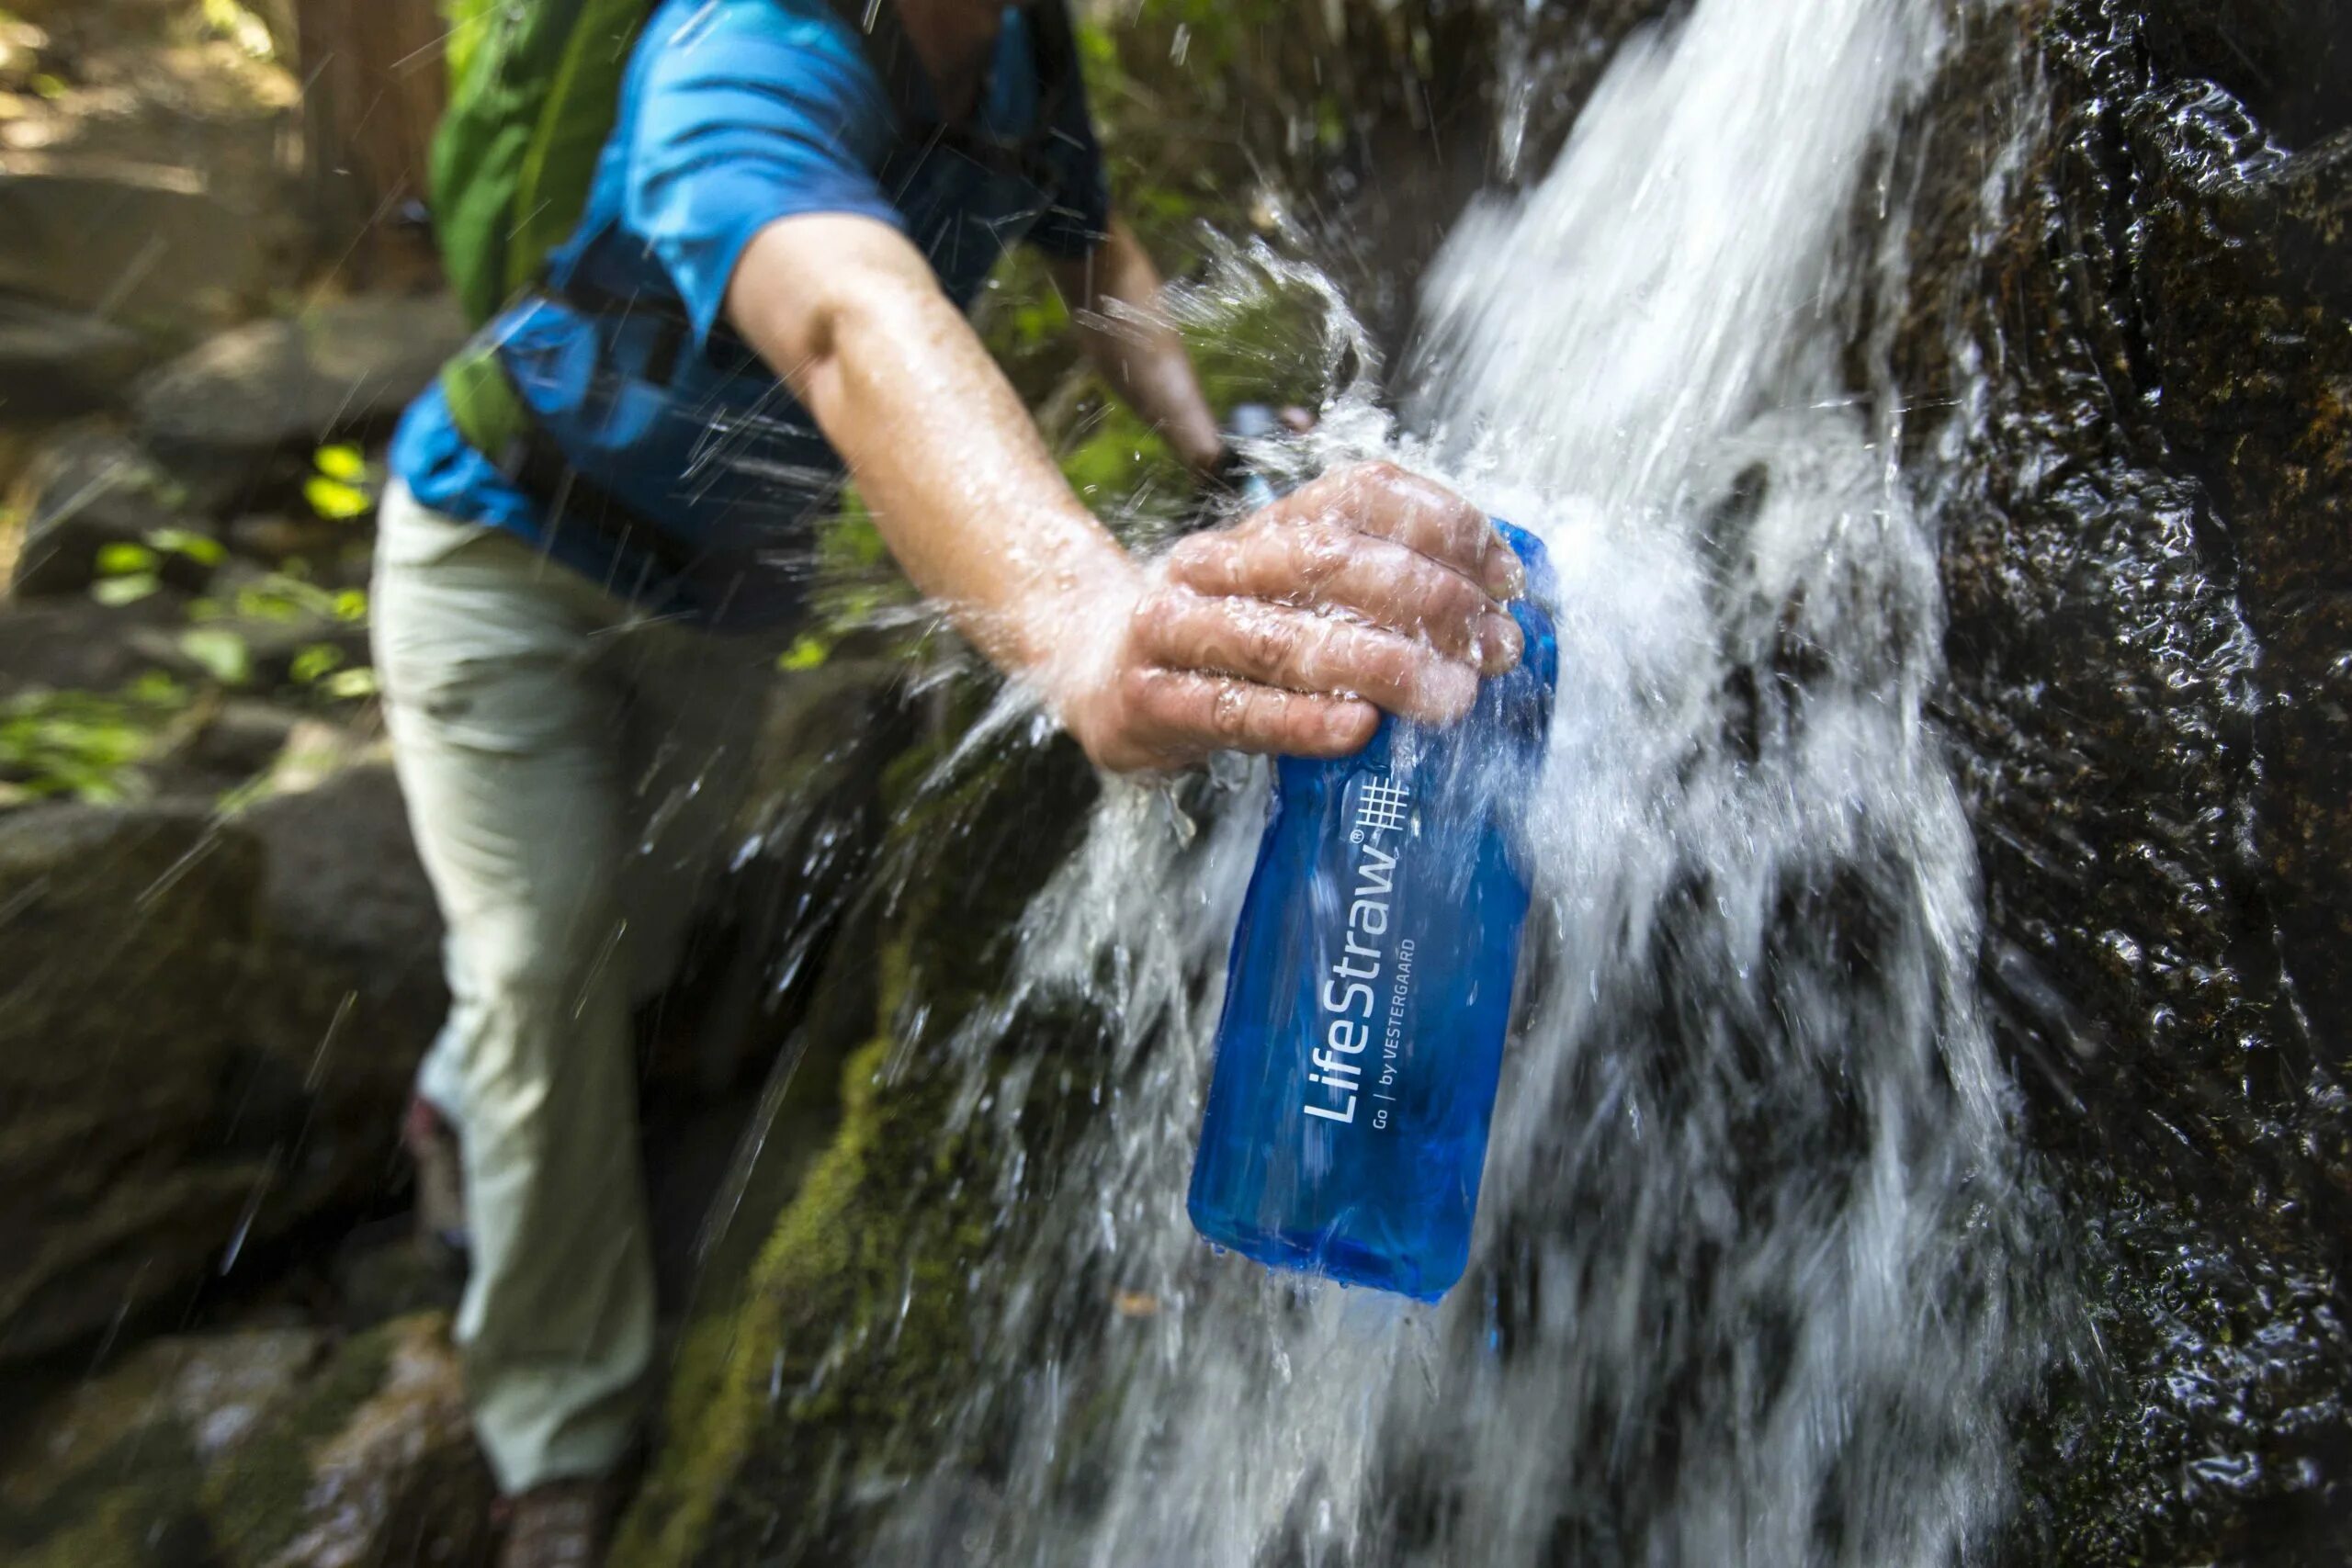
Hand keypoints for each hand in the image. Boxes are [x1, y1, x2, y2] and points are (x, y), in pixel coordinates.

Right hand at [1058, 462, 1525, 772]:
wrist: (1083, 661)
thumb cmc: (1217, 637)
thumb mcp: (1285, 592)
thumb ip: (1367, 590)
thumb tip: (1486, 608)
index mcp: (1260, 523)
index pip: (1360, 494)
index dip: (1444, 524)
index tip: (1507, 576)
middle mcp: (1213, 563)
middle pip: (1328, 561)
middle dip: (1428, 601)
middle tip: (1494, 647)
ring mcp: (1169, 631)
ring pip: (1283, 637)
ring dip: (1381, 665)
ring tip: (1449, 695)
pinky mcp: (1145, 702)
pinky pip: (1233, 710)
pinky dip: (1302, 721)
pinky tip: (1358, 729)